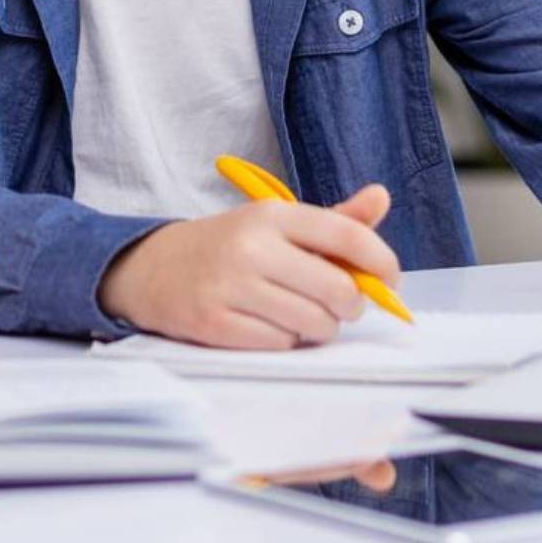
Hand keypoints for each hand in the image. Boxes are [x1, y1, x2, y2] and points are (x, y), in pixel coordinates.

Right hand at [98, 184, 398, 348]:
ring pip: (314, 324)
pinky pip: (281, 345)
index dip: (382, 263)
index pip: (347, 236)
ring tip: (297, 314)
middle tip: (337, 304)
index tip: (388, 281)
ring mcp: (231, 285)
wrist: (153, 268)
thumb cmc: (230, 247)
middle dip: (349, 306)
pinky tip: (266, 325)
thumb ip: (334, 220)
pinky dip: (284, 342)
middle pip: (339, 291)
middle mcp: (252, 245)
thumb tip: (382, 197)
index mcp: (272, 215)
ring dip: (317, 328)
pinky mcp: (216, 323)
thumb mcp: (276, 223)